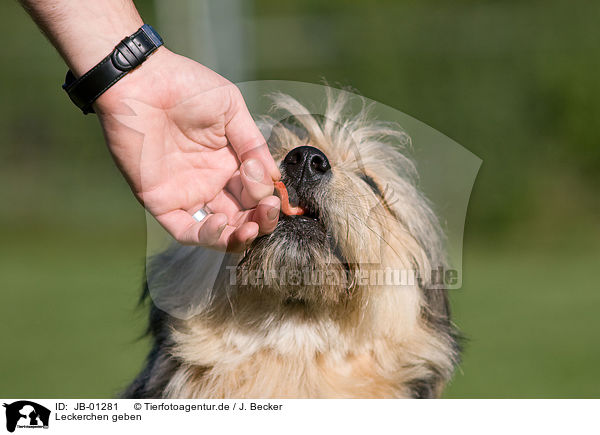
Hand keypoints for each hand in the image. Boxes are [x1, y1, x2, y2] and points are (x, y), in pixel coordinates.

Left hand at [94, 47, 280, 250]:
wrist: (141, 80)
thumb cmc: (185, 86)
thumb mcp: (231, 109)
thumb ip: (254, 144)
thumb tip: (274, 178)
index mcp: (229, 162)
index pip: (255, 192)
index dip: (266, 196)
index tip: (269, 186)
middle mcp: (210, 182)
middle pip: (242, 216)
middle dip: (260, 220)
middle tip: (268, 212)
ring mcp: (187, 193)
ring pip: (218, 231)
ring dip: (239, 237)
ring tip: (252, 227)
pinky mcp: (162, 201)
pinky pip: (185, 230)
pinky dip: (206, 235)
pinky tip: (222, 223)